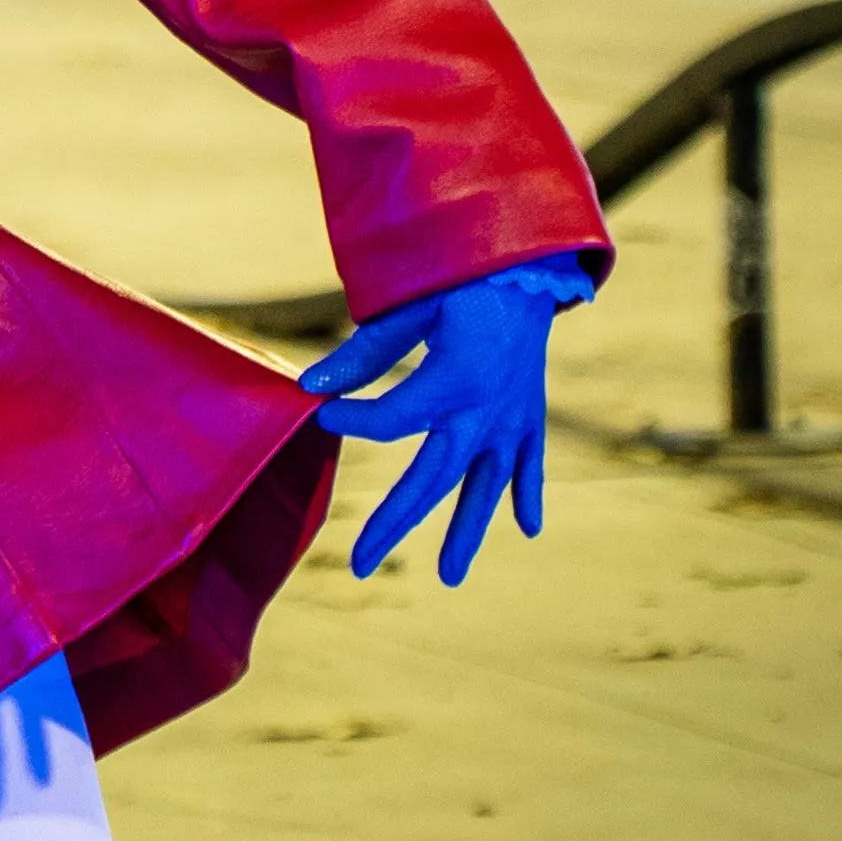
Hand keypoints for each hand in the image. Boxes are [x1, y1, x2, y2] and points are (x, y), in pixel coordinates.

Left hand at [297, 257, 590, 585]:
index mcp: (451, 381)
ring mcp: (511, 420)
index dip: (353, 421)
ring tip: (449, 577)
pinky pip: (530, 464)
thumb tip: (310, 387)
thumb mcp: (412, 306)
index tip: (323, 415)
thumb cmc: (463, 279)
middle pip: (432, 478)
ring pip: (485, 487)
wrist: (531, 263)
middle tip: (359, 563)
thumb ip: (365, 352)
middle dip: (394, 522)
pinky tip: (527, 528)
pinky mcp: (530, 416)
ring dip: (467, 531)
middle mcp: (483, 412)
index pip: (390, 422)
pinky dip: (529, 494)